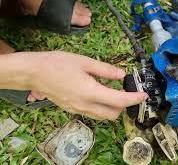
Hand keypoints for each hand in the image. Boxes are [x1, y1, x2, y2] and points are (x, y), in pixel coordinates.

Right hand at [31, 51, 147, 119]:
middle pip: (113, 114)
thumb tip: (122, 74)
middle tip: (127, 92)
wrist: (33, 73)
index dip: (134, 98)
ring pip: (102, 116)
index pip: (119, 100)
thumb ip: (105, 70)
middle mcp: (85, 106)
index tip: (143, 95)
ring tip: (114, 92)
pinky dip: (101, 107)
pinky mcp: (71, 109)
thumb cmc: (57, 63)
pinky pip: (92, 113)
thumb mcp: (84, 61)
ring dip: (113, 108)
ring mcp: (77, 110)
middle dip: (124, 106)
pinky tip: (99, 93)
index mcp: (90, 92)